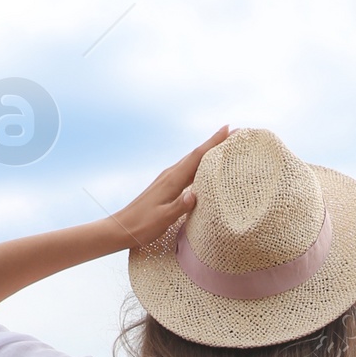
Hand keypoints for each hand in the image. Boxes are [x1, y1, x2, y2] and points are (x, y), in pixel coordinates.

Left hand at [110, 126, 228, 252]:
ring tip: (224, 147)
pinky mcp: (166, 185)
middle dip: (214, 143)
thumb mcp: (162, 219)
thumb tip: (194, 194)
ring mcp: (167, 179)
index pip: (196, 157)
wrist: (122, 227)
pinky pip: (186, 170)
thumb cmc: (142, 225)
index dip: (213, 142)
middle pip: (196, 154)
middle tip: (232, 133)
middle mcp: (170, 175)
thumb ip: (179, 206)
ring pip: (191, 161)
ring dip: (207, 152)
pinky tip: (203, 167)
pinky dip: (198, 164)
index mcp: (172, 180)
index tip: (228, 128)